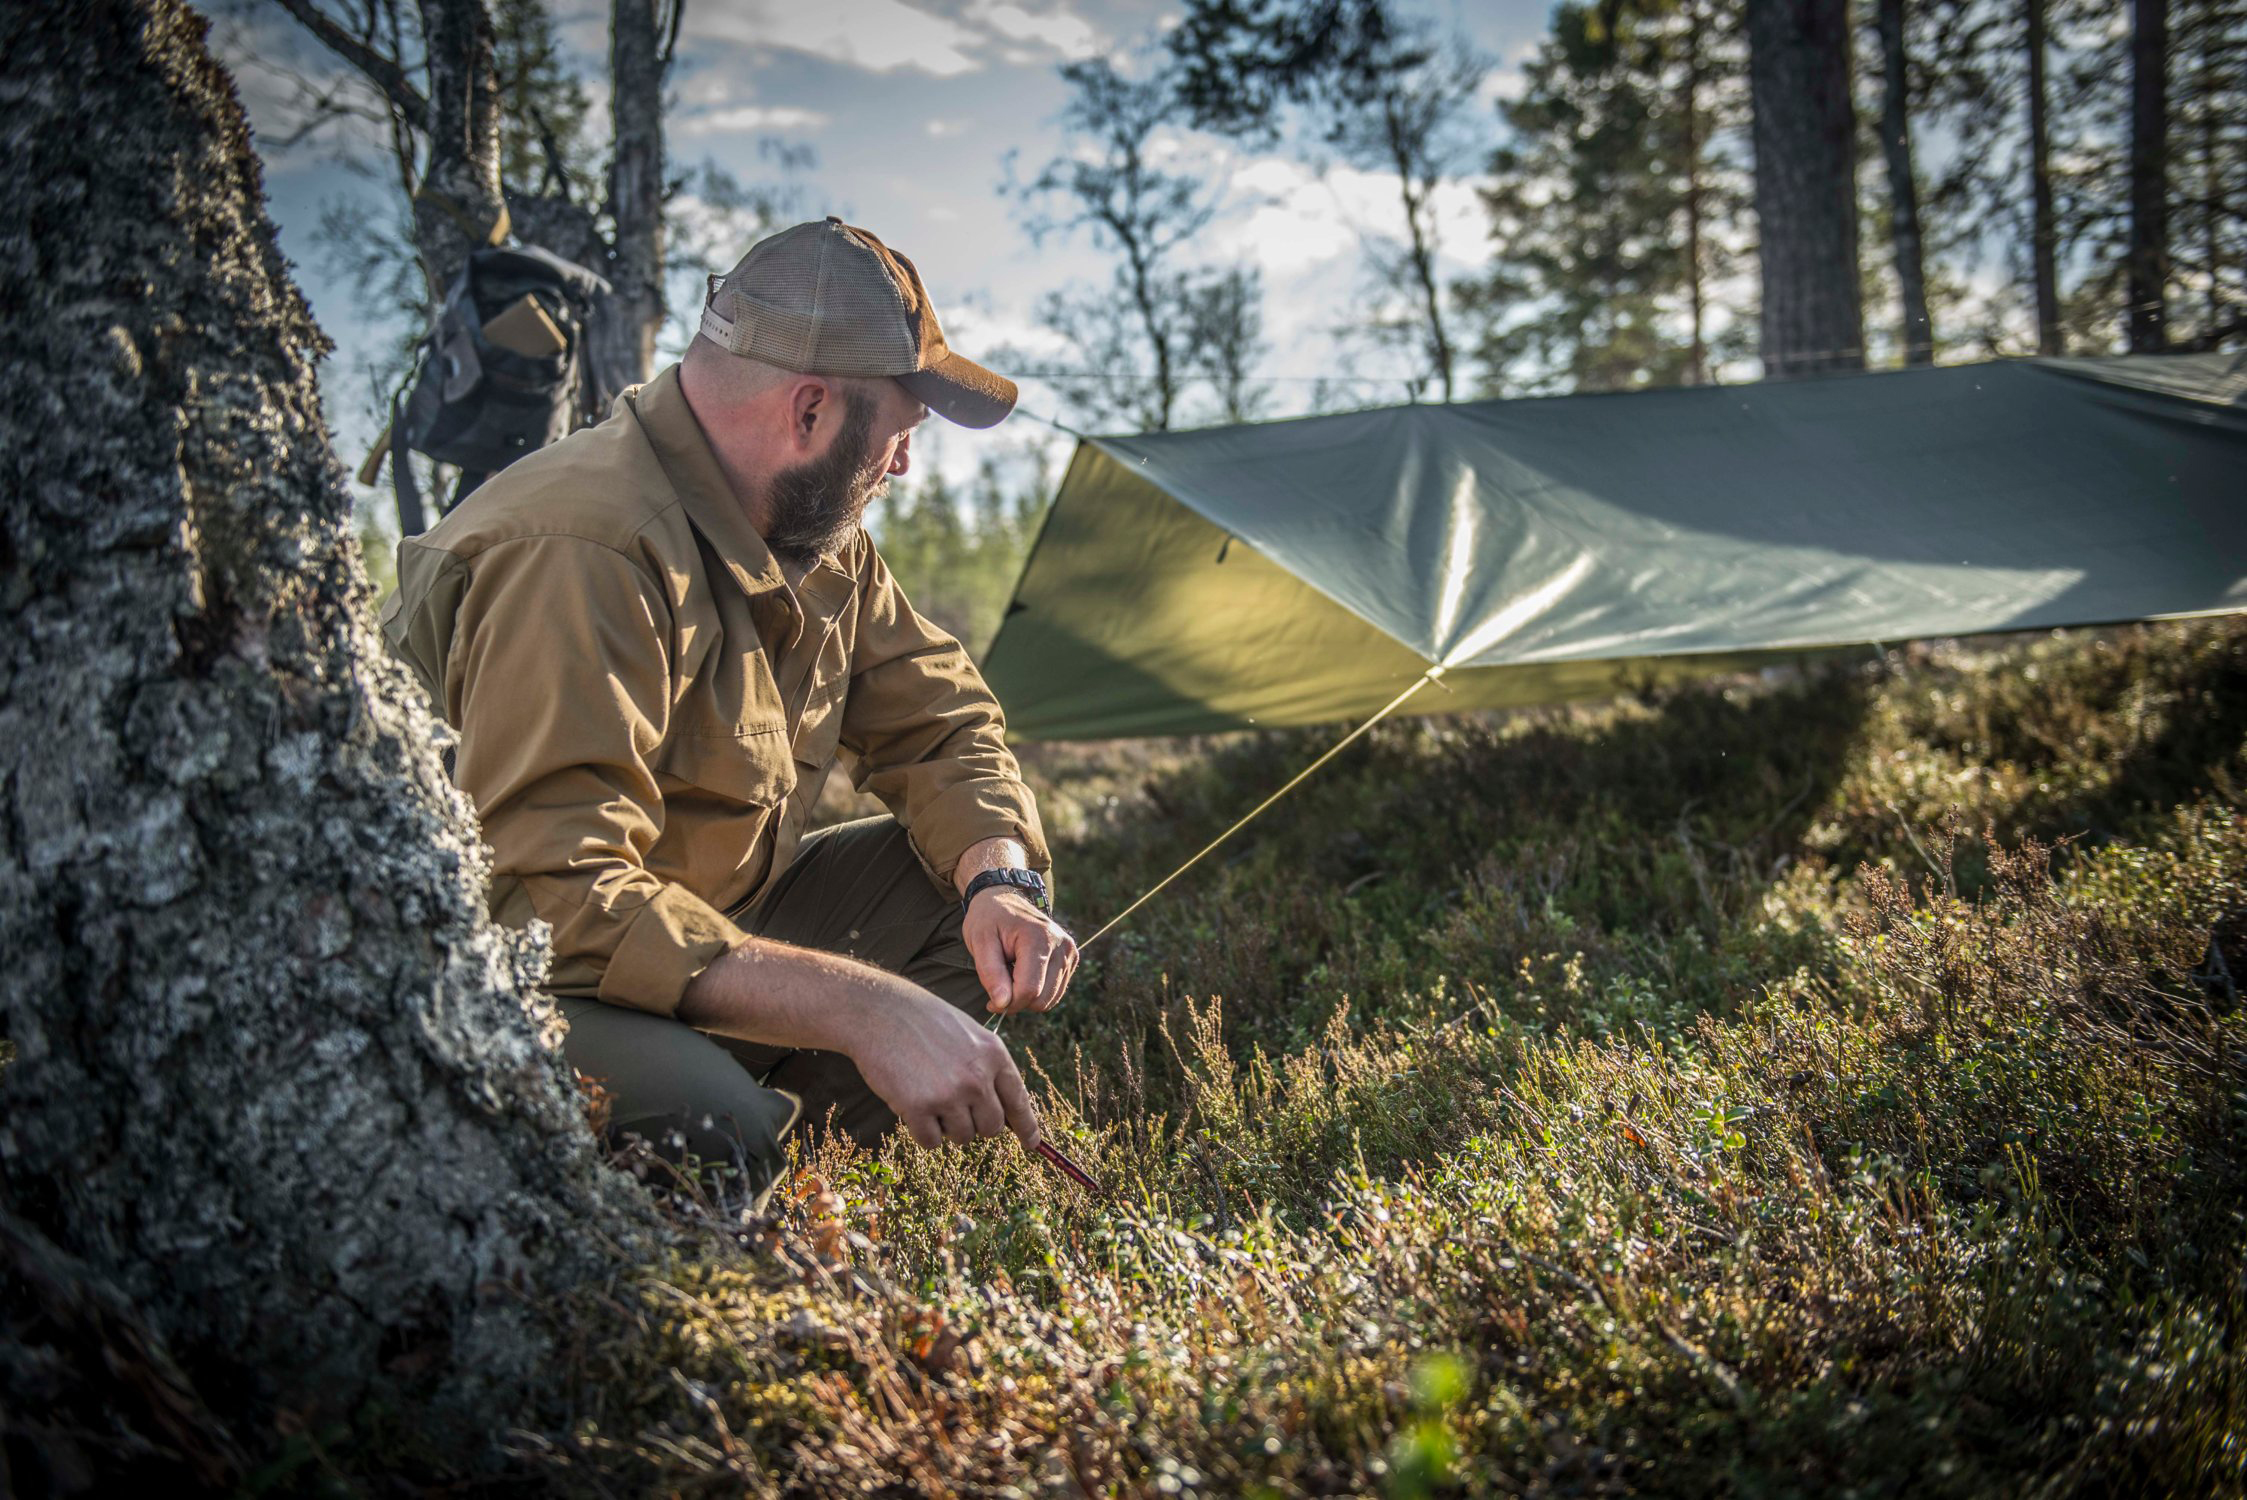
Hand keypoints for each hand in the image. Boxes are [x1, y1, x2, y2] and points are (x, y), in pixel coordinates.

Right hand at [850, 987, 1040, 1150]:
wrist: (879, 1012)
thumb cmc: (923, 1022)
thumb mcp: (969, 1035)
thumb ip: (988, 1068)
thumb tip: (1004, 1115)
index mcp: (993, 1055)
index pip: (1018, 1101)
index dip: (1026, 1127)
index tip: (1031, 1144)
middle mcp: (977, 1077)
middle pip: (991, 1128)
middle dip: (975, 1124)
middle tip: (953, 1105)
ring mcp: (949, 1094)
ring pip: (962, 1137)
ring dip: (946, 1126)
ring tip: (929, 1095)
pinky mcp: (919, 1108)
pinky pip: (931, 1142)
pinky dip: (922, 1132)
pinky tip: (912, 1105)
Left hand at [964, 889, 1077, 1015]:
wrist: (1003, 899)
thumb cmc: (988, 919)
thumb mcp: (979, 941)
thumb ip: (990, 973)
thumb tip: (1003, 1003)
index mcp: (1039, 938)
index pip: (1029, 989)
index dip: (1007, 1003)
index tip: (990, 1002)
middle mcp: (1061, 945)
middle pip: (1042, 999)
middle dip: (1017, 1001)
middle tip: (998, 986)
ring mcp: (1069, 952)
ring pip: (1049, 1000)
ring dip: (1027, 997)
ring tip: (1011, 976)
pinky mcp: (1071, 958)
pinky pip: (1055, 993)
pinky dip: (1037, 992)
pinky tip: (1023, 974)